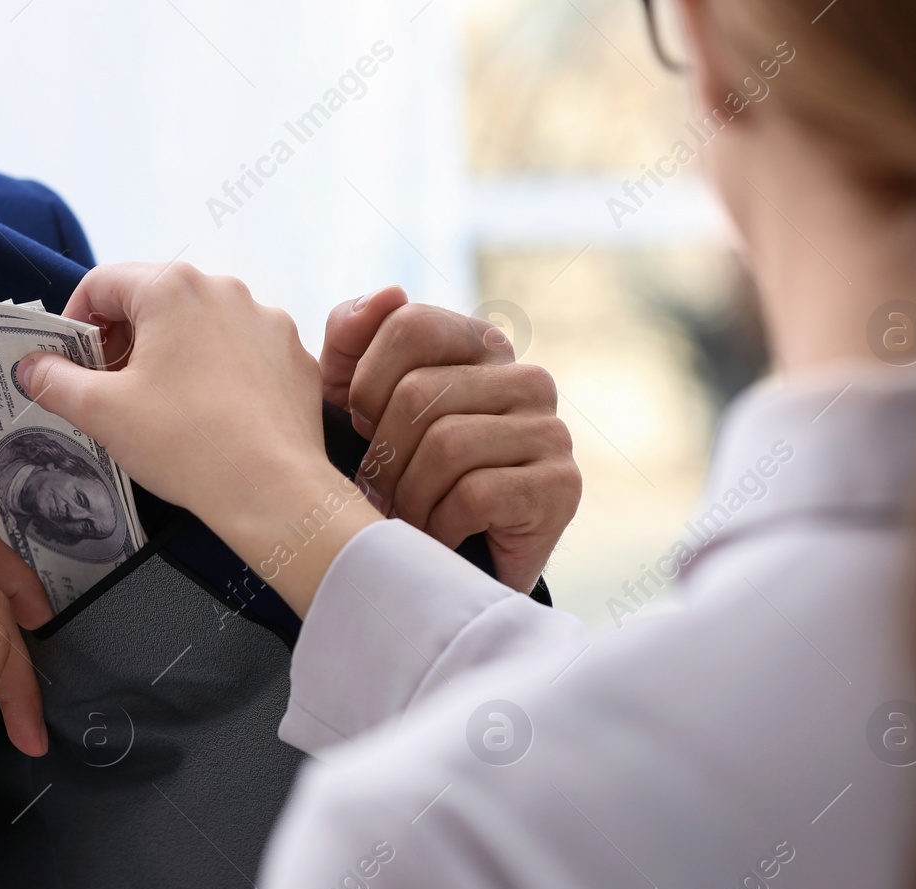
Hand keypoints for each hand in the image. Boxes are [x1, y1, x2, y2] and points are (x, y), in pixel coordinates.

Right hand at [19, 263, 381, 616]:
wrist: (273, 491)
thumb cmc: (187, 444)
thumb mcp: (101, 412)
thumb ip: (55, 380)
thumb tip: (33, 367)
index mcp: (173, 288)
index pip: (102, 283)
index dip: (75, 322)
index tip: (70, 361)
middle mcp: (225, 290)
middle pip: (155, 300)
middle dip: (124, 338)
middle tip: (109, 387)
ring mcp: (267, 320)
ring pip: (201, 324)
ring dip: (172, 353)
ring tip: (161, 404)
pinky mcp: (293, 355)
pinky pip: (242, 350)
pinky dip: (218, 371)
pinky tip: (209, 413)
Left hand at [320, 290, 580, 591]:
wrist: (450, 568)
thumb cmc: (400, 476)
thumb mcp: (357, 404)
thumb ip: (354, 341)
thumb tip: (391, 293)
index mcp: (480, 347)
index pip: (410, 324)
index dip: (367, 384)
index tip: (366, 428)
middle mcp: (526, 379)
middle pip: (420, 393)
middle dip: (382, 456)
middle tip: (381, 492)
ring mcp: (551, 430)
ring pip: (447, 445)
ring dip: (408, 497)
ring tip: (409, 518)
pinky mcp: (561, 486)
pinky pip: (475, 493)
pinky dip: (442, 525)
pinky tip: (445, 536)